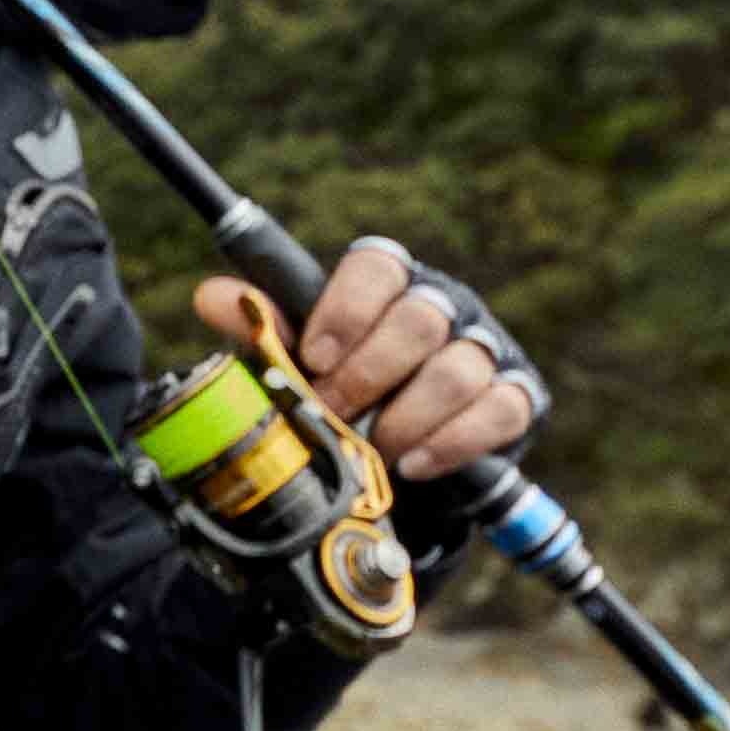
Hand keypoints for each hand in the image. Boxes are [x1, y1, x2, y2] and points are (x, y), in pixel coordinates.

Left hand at [191, 236, 547, 481]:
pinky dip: (451, 441)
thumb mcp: (298, 363)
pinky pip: (498, 410)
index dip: (346, 309)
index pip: (378, 266)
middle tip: (334, 412)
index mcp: (390, 284)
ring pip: (458, 367)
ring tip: (373, 447)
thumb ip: (264, 329)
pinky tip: (414, 463)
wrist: (397, 464)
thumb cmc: (345, 393)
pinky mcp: (518, 397)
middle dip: (368, 374)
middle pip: (419, 318)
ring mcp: (487, 349)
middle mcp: (444, 305)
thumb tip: (211, 296)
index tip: (313, 358)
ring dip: (406, 416)